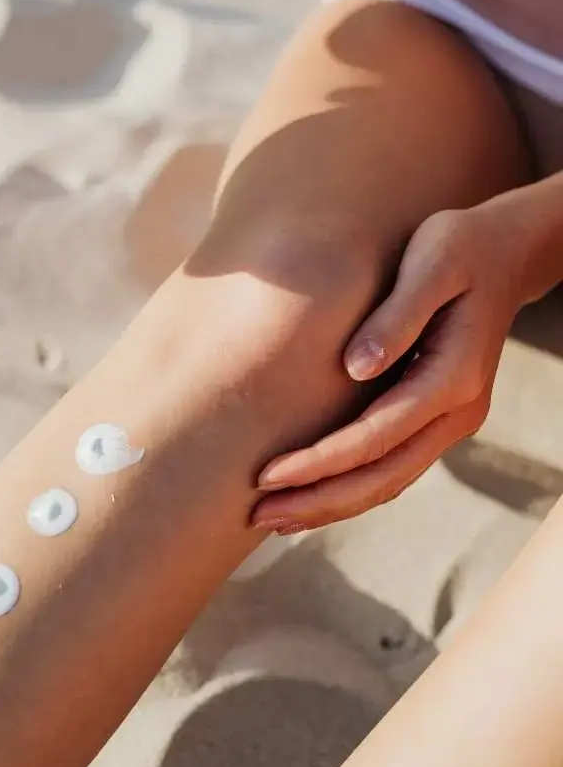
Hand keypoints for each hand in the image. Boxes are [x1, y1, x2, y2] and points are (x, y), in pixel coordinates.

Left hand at [252, 204, 534, 534]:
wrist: (507, 251)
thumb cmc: (460, 248)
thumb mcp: (432, 264)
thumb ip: (397, 316)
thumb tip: (355, 367)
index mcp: (453, 378)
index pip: (376, 438)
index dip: (320, 462)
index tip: (267, 476)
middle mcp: (457, 411)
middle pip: (382, 477)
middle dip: (318, 501)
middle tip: (258, 515)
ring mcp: (450, 420)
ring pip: (389, 482)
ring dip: (331, 505)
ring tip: (274, 519)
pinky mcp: (436, 418)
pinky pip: (393, 467)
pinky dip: (351, 488)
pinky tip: (312, 496)